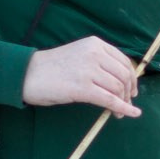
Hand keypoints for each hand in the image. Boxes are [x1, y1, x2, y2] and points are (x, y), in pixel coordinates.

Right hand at [22, 36, 141, 116]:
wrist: (27, 74)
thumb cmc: (52, 67)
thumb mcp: (79, 55)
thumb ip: (99, 62)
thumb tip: (122, 81)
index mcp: (95, 44)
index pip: (124, 61)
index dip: (132, 78)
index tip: (132, 90)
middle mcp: (95, 54)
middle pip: (124, 75)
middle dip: (128, 92)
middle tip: (127, 103)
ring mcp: (89, 70)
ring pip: (118, 88)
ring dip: (123, 102)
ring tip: (119, 112)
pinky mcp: (82, 88)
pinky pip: (109, 100)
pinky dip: (123, 108)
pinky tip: (129, 114)